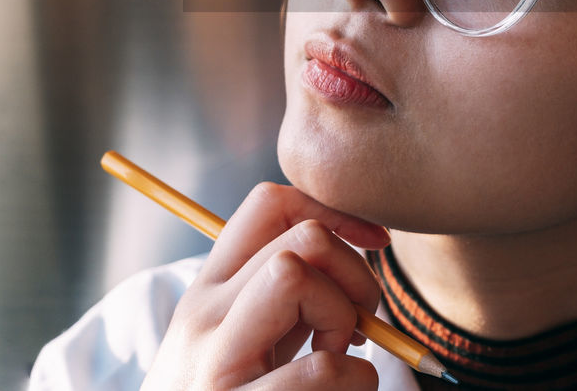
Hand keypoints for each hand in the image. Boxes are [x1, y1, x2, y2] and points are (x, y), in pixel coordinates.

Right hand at [142, 182, 391, 389]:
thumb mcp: (240, 345)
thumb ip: (280, 300)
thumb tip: (354, 247)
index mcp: (208, 292)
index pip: (269, 203)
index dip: (335, 211)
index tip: (373, 243)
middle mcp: (204, 316)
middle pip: (300, 237)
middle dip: (354, 273)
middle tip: (356, 326)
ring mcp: (216, 362)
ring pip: (295, 276)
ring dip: (345, 320)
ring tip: (339, 360)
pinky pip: (320, 368)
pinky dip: (354, 381)